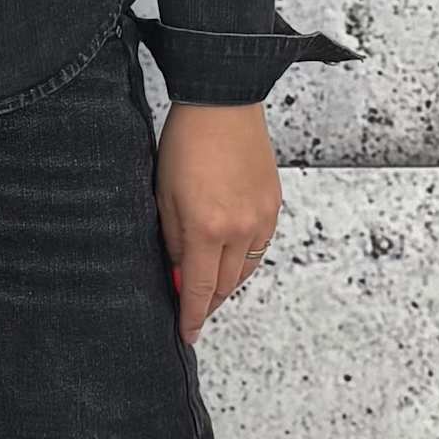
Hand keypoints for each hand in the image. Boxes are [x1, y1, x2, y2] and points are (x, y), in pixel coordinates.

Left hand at [155, 102, 282, 345]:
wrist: (223, 102)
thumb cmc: (186, 144)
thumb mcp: (165, 198)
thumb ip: (173, 243)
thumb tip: (179, 275)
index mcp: (206, 229)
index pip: (199, 290)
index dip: (192, 317)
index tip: (187, 335)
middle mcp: (240, 228)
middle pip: (225, 286)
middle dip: (207, 303)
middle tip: (192, 312)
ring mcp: (261, 218)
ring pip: (245, 271)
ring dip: (226, 285)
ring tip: (209, 290)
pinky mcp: (274, 206)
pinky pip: (260, 249)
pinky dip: (243, 261)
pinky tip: (228, 261)